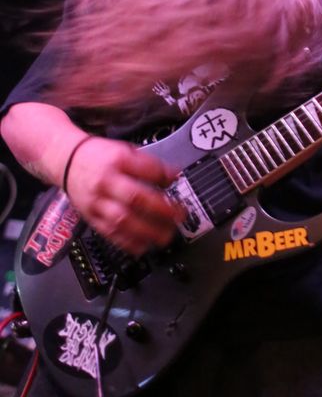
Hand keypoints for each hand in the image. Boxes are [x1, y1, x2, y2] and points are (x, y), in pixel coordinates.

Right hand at [65, 137, 184, 255]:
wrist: (66, 162)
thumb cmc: (99, 157)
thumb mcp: (125, 150)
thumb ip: (149, 164)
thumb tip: (173, 177)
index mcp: (117, 160)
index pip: (145, 169)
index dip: (164, 177)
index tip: (177, 182)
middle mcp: (105, 182)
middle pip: (135, 197)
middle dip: (161, 210)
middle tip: (179, 216)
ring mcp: (97, 202)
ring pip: (122, 220)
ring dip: (148, 231)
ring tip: (166, 236)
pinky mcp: (91, 217)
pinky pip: (110, 233)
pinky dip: (128, 242)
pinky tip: (144, 246)